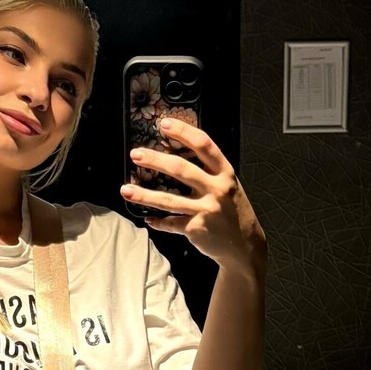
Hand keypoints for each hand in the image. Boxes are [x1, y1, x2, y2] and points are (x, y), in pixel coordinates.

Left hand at [121, 117, 264, 272]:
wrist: (244, 245)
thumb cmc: (233, 209)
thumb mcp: (228, 184)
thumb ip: (209, 170)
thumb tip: (177, 151)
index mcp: (225, 172)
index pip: (204, 145)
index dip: (184, 132)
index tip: (164, 124)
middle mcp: (216, 189)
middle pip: (181, 170)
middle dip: (155, 160)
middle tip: (135, 154)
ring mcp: (206, 210)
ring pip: (169, 200)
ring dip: (144, 195)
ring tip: (126, 190)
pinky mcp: (196, 229)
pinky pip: (170, 223)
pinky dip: (157, 221)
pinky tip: (147, 218)